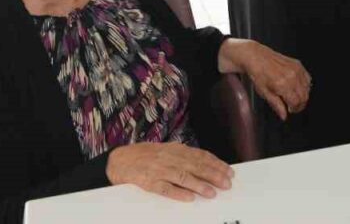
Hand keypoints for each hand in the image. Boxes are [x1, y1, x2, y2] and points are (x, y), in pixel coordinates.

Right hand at [105, 141, 232, 201]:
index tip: (229, 171)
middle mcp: (170, 158)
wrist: (120, 160)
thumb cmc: (147, 156)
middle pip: (196, 166)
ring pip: (183, 177)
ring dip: (199, 185)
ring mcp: (159, 170)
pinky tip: (189, 198)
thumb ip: (185, 156)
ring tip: (212, 193)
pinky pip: (165, 189)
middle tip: (227, 183)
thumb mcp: (167, 150)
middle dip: (213, 175)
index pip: (201, 156)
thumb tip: (206, 162)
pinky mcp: (149, 182)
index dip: (216, 164)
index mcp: (176, 150)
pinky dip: (178, 193)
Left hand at [217, 39, 310, 119]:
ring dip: (303, 95)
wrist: (256, 57)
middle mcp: (292, 76)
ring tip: (294, 97)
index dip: (295, 109)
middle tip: (293, 106)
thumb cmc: (258, 74)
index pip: (296, 102)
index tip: (290, 110)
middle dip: (300, 104)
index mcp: (283, 85)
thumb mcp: (264, 93)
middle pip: (304, 96)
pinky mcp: (298, 64)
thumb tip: (284, 116)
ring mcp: (296, 69)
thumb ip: (276, 105)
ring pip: (307, 88)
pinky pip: (307, 78)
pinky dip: (305, 85)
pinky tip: (297, 87)